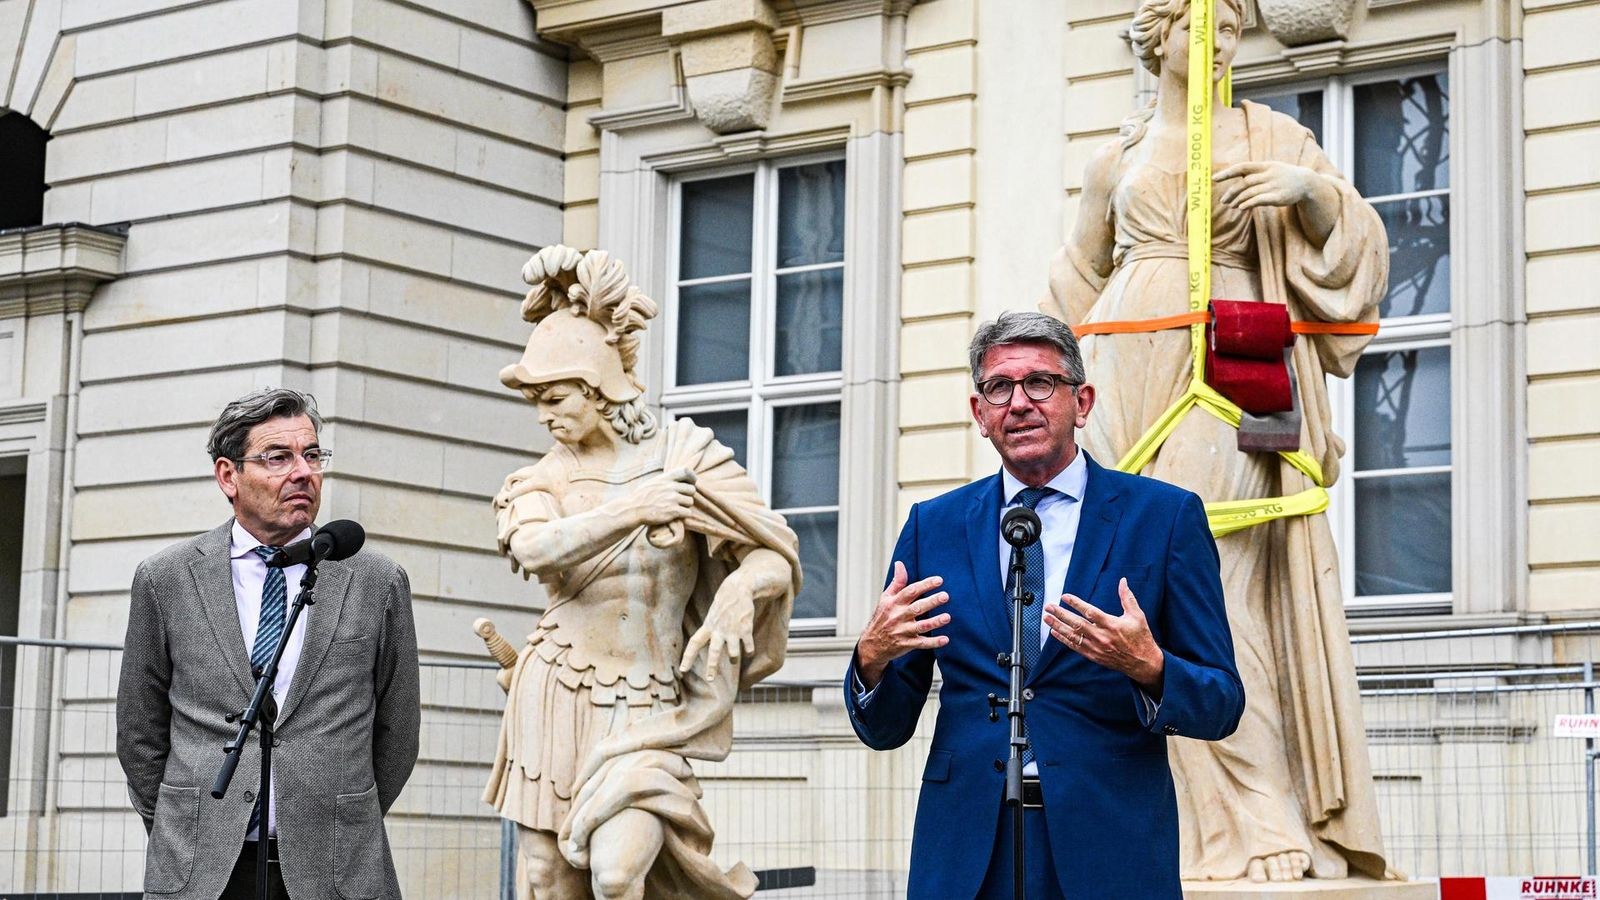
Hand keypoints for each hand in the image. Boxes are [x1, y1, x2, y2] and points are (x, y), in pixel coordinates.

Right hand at [633, 469, 695, 526]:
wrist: (633, 510)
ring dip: (685, 506)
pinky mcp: (673, 511)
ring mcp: (672, 499)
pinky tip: (676, 515)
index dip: (692, 477)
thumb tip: (681, 477)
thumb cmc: (642, 497)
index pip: (686, 471)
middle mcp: (670, 487)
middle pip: (691, 489)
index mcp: (665, 478)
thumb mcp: (653, 482)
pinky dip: (684, 515)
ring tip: (676, 508)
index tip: (692, 482)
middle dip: (688, 495)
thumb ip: (667, 480)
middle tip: (681, 500)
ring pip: (690, 501)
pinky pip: (688, 512)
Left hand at [679, 580, 754, 681]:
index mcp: (708, 626)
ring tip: (734, 660)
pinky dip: (749, 651)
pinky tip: (749, 651)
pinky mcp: (746, 629)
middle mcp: (719, 630)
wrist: (739, 588)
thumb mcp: (712, 614)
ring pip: (733, 653)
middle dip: (712, 667)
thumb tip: (703, 641)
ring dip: (733, 659)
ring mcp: (733, 630)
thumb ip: (709, 628)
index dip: (688, 657)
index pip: (694, 643)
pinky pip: (748, 647)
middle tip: (710, 680)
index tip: (682, 670)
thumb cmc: (724, 602)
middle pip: (713, 652)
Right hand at [855, 562, 949, 688]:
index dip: (925, 585)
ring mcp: (902, 631)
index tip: (939, 580)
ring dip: (934, 622)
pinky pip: (921, 644)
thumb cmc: (882, 617)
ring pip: (921, 626)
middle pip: (917, 608)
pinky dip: (933, 642)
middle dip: (931, 602)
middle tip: (945, 596)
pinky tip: (945, 639)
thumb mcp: (886, 599)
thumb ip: (896, 582)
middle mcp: (898, 616)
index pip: (910, 591)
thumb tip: (900, 563)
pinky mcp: (906, 644)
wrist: (872, 645)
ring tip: (947, 617)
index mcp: (894, 603)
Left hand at [1043, 578, 1163, 691]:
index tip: (1065, 597)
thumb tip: (1123, 581)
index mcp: (1112, 625)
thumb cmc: (1141, 638)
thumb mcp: (1137, 615)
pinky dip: (1063, 640)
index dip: (1076, 603)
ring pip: (1073, 636)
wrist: (1143, 663)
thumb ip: (1127, 598)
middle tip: (1049, 607)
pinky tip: (1054, 632)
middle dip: (1061, 614)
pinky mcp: (1094, 656)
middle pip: (1077, 624)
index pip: (1090, 612)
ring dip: (1058, 626)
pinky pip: (1075, 647)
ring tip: (1047, 618)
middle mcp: (1102, 636)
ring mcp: (1096, 647)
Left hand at [1214, 161, 1326, 210]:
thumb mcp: (1270, 170)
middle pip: (1244, 183)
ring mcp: (1273, 185)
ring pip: (1250, 193)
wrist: (1306, 182)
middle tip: (1223, 201)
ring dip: (1238, 200)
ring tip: (1231, 206)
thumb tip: (1236, 185)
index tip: (1214, 179)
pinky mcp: (1278, 197)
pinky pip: (1260, 200)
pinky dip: (1248, 204)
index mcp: (1264, 166)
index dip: (1227, 172)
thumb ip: (1254, 175)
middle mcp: (1268, 174)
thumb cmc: (1283, 176)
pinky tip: (1241, 208)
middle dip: (1231, 192)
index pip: (1242, 167)